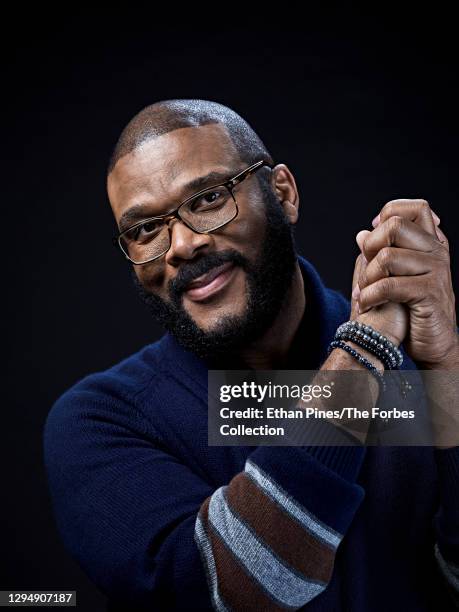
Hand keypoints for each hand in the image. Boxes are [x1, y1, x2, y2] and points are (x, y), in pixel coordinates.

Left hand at [356, 199, 457, 368]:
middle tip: (367, 270)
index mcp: (431, 243)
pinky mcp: (429, 292)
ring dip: (366, 278)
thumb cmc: (413, 309)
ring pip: (386, 257)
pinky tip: (367, 304)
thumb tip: (361, 233)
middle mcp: (436, 252)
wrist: (434, 342)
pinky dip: (369, 296)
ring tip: (365, 293)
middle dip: (370, 247)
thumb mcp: (397, 277)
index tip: (375, 237)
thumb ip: (381, 254)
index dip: (389, 214)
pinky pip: (387, 285)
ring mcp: (436, 270)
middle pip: (395, 225)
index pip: (414, 207)